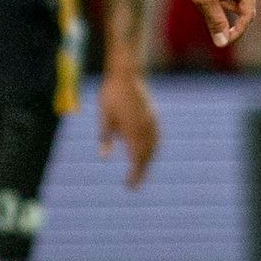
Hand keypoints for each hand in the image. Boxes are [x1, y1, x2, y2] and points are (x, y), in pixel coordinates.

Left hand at [98, 68, 159, 188]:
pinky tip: (149, 151)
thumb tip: (104, 158)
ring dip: (148, 160)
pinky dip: (153, 148)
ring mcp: (152, 121)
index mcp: (133, 131)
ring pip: (154, 147)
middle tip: (135, 184)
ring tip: (141, 170)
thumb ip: (105, 137)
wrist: (127, 73)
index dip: (135, 175)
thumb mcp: (104, 116)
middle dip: (141, 172)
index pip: (136, 160)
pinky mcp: (153, 115)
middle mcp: (145, 128)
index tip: (130, 187)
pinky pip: (156, 137)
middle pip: (147, 156)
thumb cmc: (111, 94)